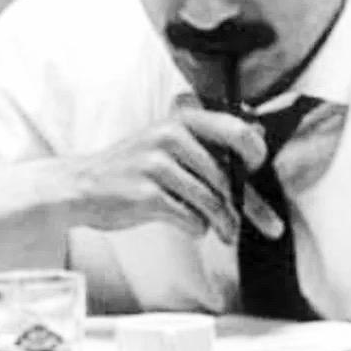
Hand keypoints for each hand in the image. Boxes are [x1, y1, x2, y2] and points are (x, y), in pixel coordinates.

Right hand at [59, 107, 282, 242]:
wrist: (82, 185)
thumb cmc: (135, 165)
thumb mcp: (170, 140)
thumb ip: (212, 139)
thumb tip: (260, 135)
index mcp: (183, 119)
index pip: (237, 131)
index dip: (256, 154)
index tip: (256, 172)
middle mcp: (171, 136)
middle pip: (227, 176)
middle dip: (250, 206)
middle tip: (268, 223)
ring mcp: (157, 164)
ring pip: (212, 201)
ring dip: (224, 223)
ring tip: (226, 232)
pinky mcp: (146, 194)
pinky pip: (191, 218)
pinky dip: (197, 227)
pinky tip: (190, 225)